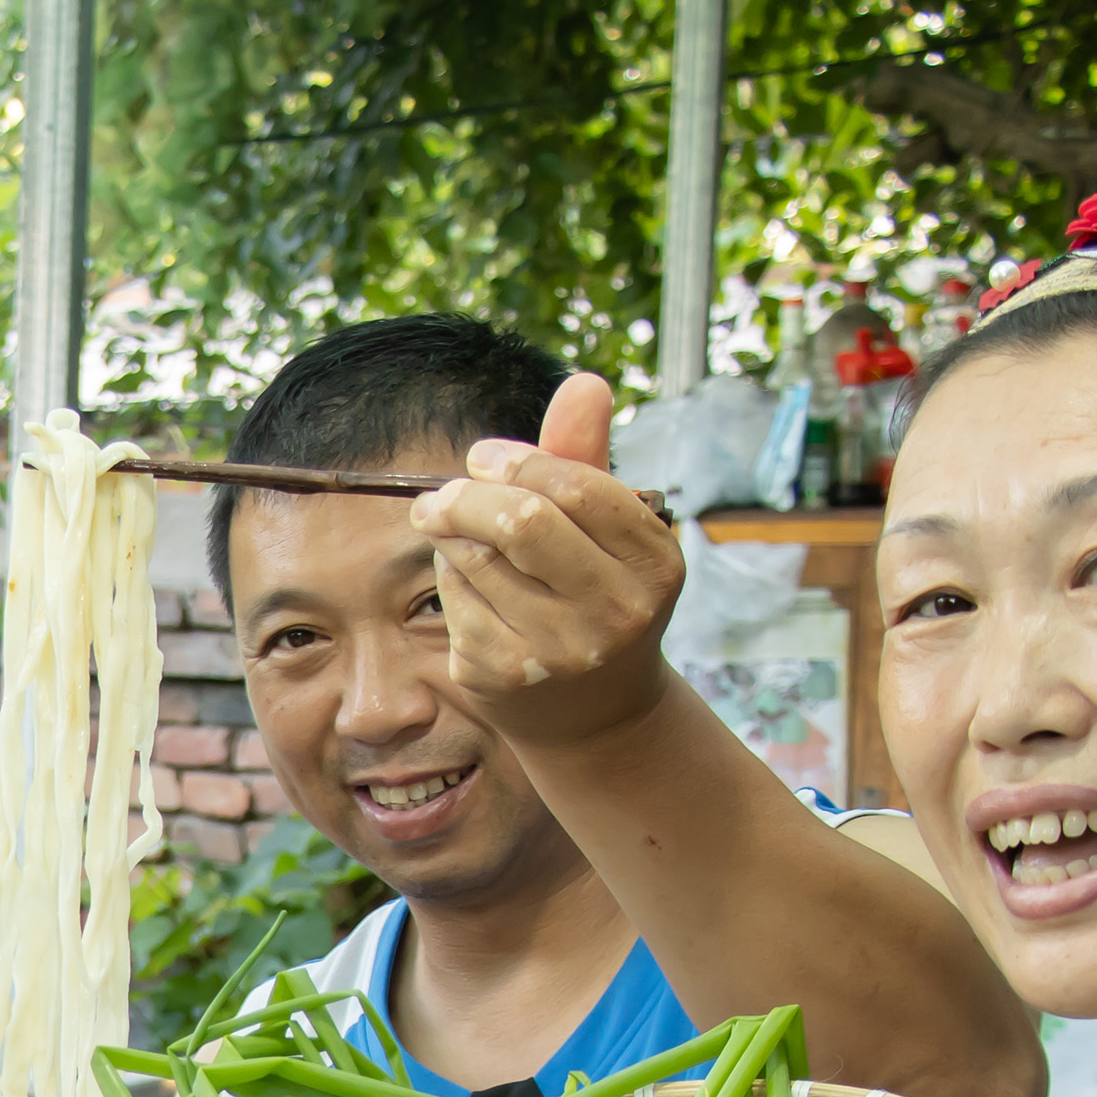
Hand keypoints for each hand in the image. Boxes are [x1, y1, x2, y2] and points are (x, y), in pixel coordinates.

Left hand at [405, 373, 687, 752]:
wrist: (595, 715)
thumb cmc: (598, 595)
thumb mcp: (610, 531)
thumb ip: (587, 458)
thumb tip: (584, 381)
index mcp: (653, 563)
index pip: (573, 487)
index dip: (515, 461)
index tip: (484, 458)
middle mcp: (613, 612)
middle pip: (519, 521)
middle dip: (467, 494)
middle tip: (443, 492)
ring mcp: (556, 651)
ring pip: (474, 558)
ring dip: (453, 536)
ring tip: (457, 534)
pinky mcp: (500, 676)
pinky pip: (453, 598)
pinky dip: (450, 578)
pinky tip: (469, 586)